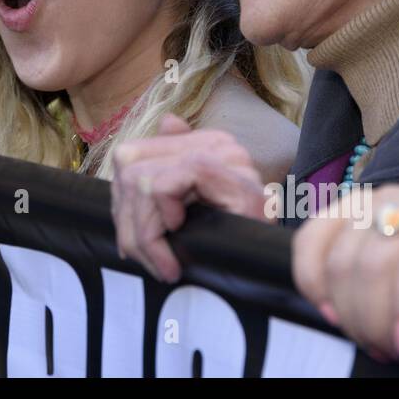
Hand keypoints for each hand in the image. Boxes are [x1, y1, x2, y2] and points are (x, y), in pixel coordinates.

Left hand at [111, 113, 267, 283]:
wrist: (277, 272)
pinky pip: (163, 186)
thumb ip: (165, 177)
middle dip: (127, 221)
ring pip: (142, 179)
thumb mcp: (191, 215)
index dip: (121, 201)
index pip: (131, 155)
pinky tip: (177, 252)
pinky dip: (159, 224)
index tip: (133, 243)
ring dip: (143, 233)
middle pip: (129, 164)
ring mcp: (225, 156)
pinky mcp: (227, 174)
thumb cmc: (234, 247)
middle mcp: (216, 142)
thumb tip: (164, 126)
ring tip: (161, 264)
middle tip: (142, 259)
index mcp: (205, 143)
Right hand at [292, 181, 398, 358]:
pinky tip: (330, 309)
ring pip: (341, 256)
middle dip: (375, 319)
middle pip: (377, 259)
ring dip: (347, 311)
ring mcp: (377, 197)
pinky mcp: (344, 207)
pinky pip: (310, 238)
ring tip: (369, 337)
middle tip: (389, 350)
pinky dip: (311, 279)